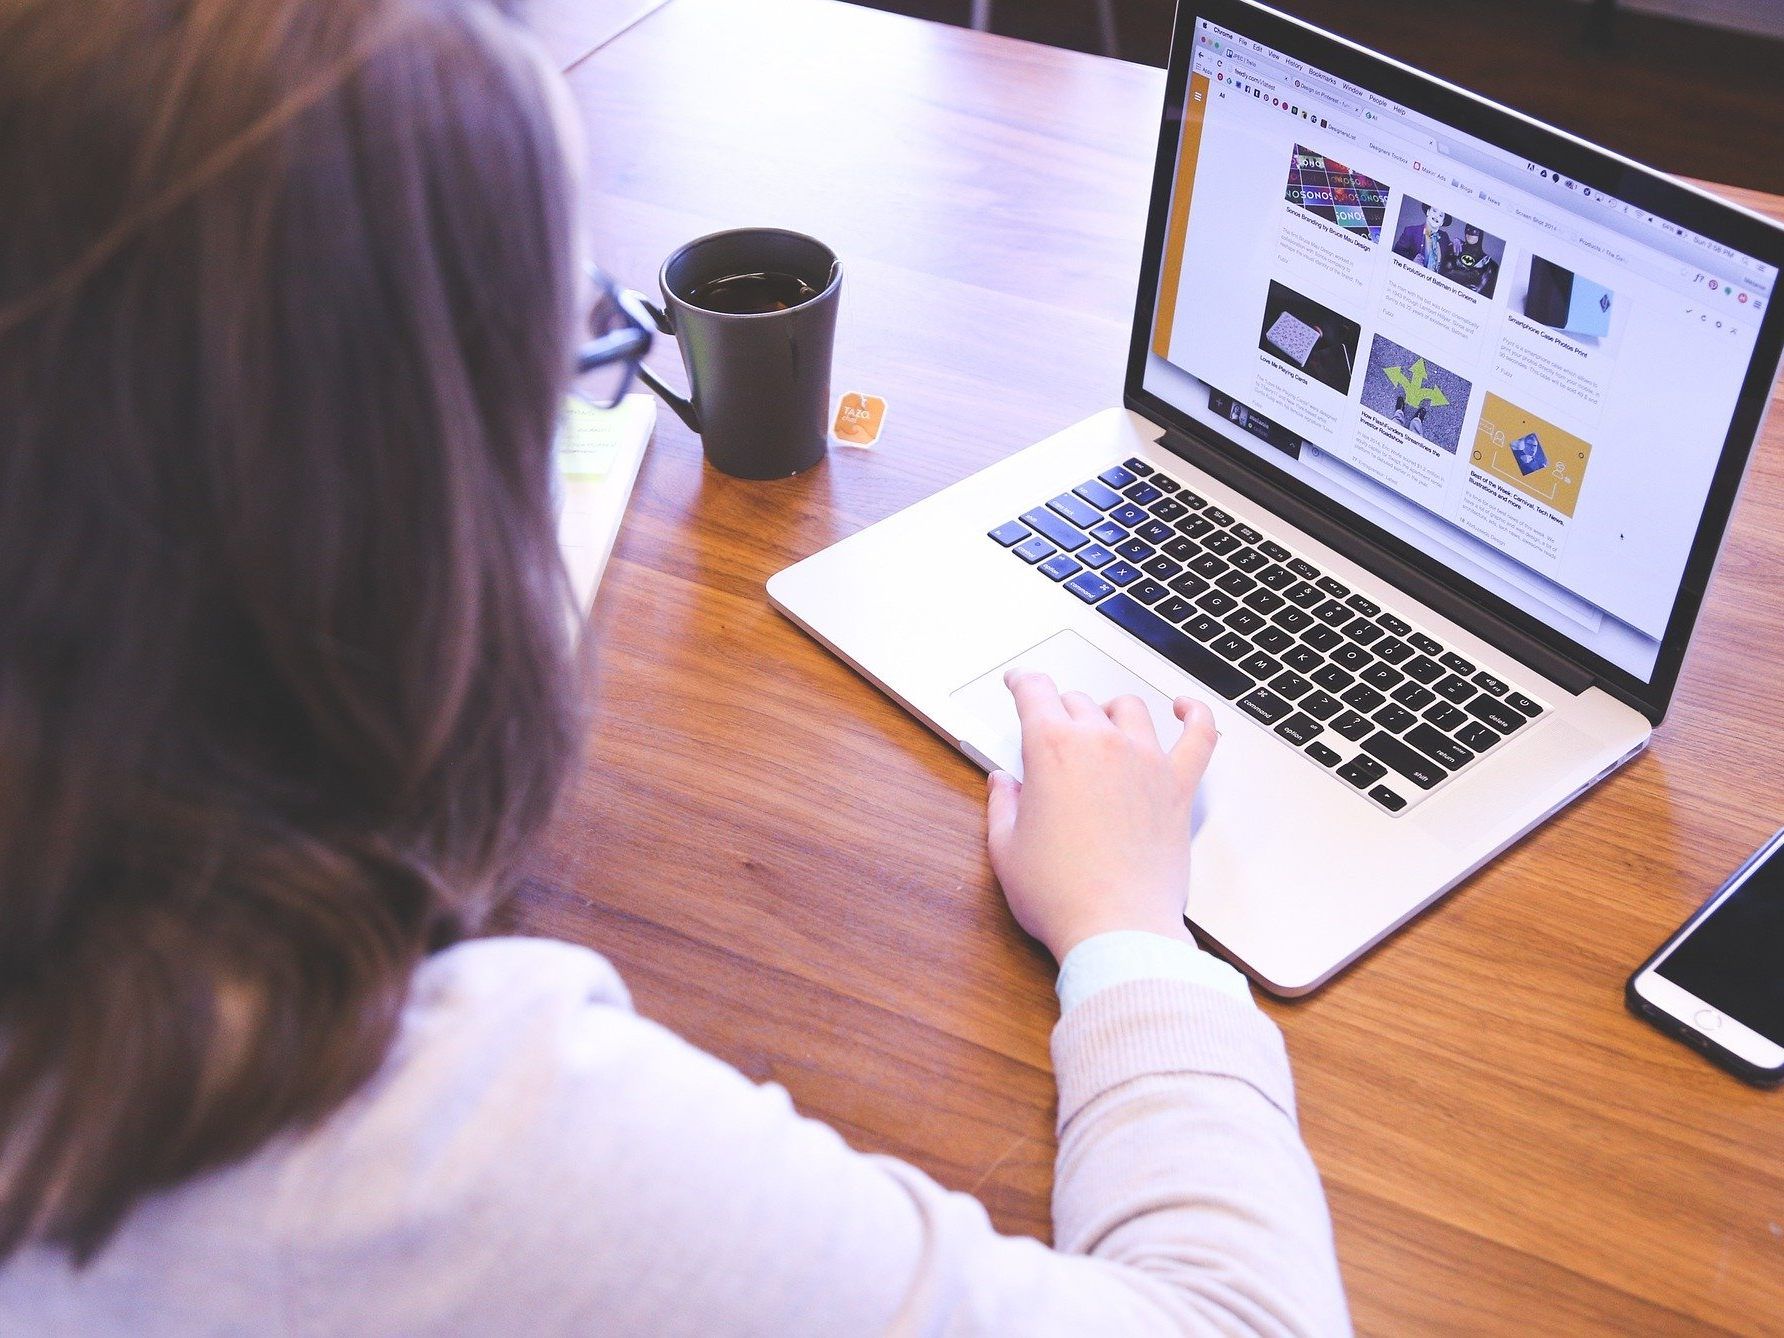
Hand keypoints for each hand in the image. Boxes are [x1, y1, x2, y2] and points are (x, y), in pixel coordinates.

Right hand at [984, 669, 1217, 962]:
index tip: (1019, 683)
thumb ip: (1002, 806)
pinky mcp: (1178, 787)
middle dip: (1059, 710)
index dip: (1022, 682)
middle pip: (1078, 702)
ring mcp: (1146, 761)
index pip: (1035, 693)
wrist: (1117, 928)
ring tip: (1103, 722)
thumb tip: (1004, 784)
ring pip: (1129, 709)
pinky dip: (1195, 715)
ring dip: (1110, 710)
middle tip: (1051, 730)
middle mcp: (1102, 743)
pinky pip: (1199, 736)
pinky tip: (1185, 709)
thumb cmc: (1061, 895)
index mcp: (1053, 749)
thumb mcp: (1006, 849)